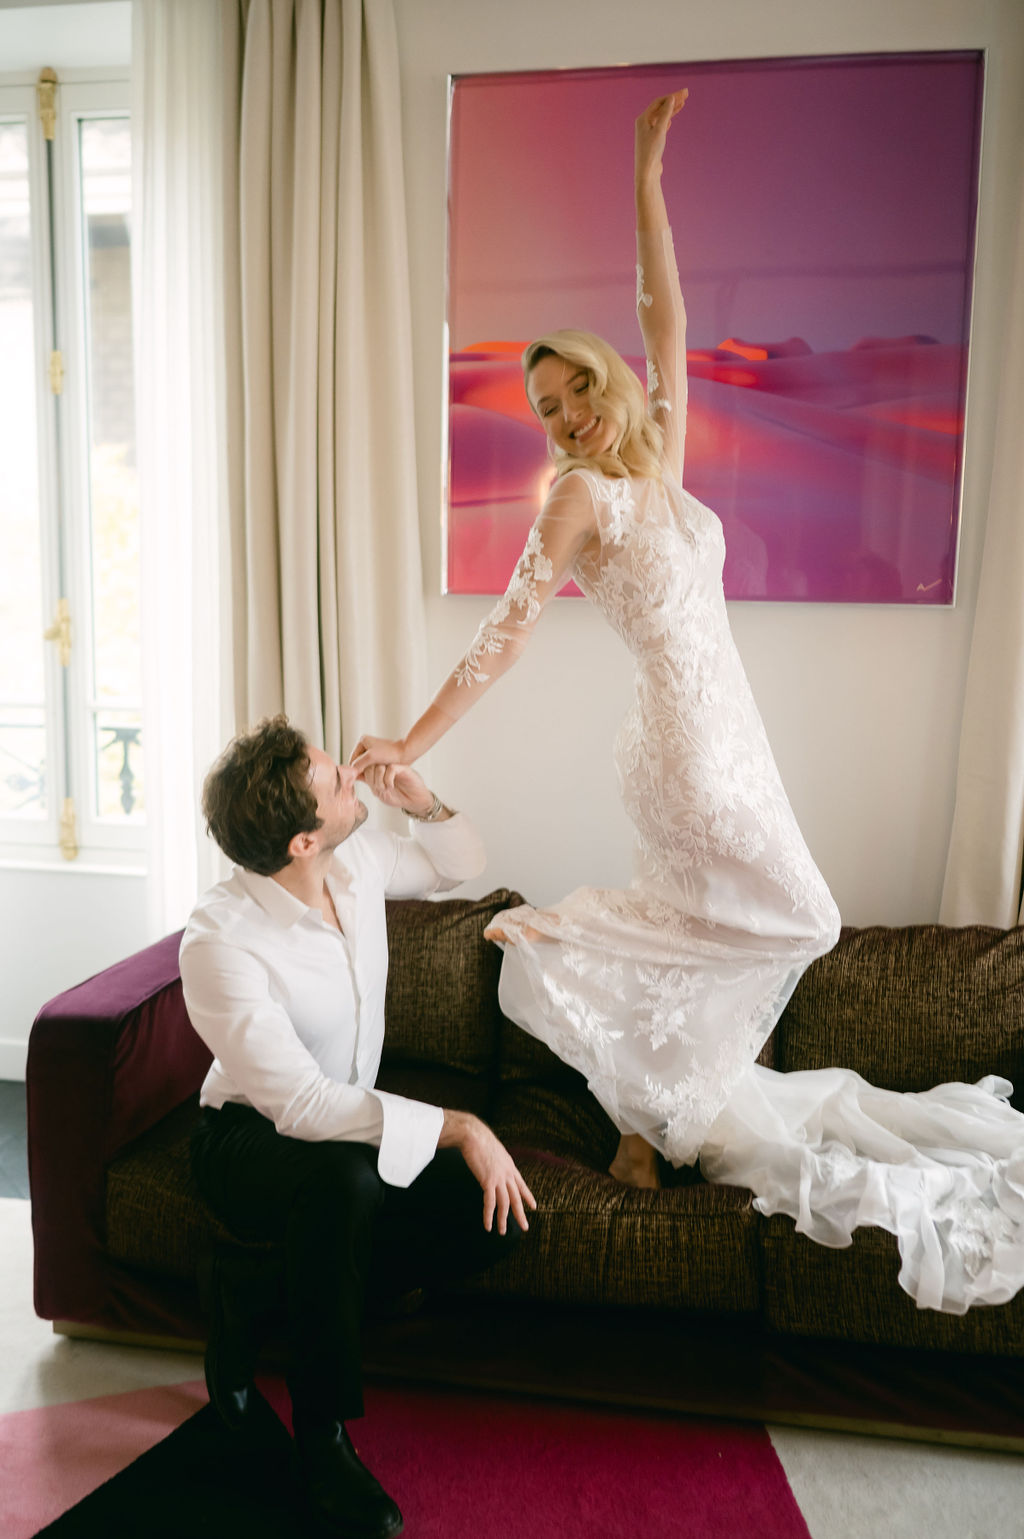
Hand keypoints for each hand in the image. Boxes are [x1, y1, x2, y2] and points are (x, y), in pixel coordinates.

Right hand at [349, 734, 409, 774]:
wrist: (406, 752)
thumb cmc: (390, 752)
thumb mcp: (371, 757)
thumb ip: (358, 763)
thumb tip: (350, 771)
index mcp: (362, 741)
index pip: (353, 759)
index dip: (355, 769)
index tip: (358, 779)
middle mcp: (366, 744)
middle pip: (359, 763)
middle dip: (362, 771)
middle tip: (366, 780)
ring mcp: (373, 750)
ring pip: (366, 766)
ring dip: (368, 772)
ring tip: (373, 778)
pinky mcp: (380, 756)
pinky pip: (372, 767)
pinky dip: (373, 772)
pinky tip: (377, 777)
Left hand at [360, 761, 434, 815]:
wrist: (414, 801)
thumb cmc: (398, 797)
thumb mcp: (379, 792)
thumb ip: (369, 783)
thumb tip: (356, 776)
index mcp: (377, 772)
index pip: (364, 769)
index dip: (363, 777)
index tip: (368, 786)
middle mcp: (384, 767)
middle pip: (369, 766)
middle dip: (371, 780)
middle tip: (378, 789)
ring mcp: (393, 766)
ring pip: (378, 766)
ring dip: (379, 780)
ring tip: (384, 788)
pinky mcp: (402, 768)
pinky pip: (390, 769)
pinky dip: (388, 780)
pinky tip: (391, 786)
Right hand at [439, 1110, 536, 1234]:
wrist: (473, 1134)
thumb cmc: (479, 1139)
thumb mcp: (494, 1150)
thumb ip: (496, 1160)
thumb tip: (494, 1164)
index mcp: (509, 1166)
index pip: (521, 1184)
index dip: (528, 1196)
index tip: (534, 1206)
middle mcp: (507, 1173)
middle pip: (516, 1198)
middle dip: (520, 1214)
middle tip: (525, 1227)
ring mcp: (499, 1178)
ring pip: (505, 1204)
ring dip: (503, 1220)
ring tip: (502, 1232)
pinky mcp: (488, 1181)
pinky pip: (490, 1203)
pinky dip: (489, 1216)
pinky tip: (488, 1225)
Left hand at [635, 88, 686, 183]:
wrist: (647, 172)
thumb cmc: (652, 151)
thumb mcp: (660, 130)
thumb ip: (666, 113)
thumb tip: (671, 98)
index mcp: (642, 119)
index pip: (659, 102)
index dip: (672, 96)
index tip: (684, 93)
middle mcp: (643, 124)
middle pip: (660, 108)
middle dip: (673, 100)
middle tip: (686, 94)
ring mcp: (647, 132)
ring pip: (661, 117)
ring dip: (671, 110)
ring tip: (683, 103)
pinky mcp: (651, 141)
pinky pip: (660, 126)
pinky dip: (667, 120)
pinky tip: (671, 120)